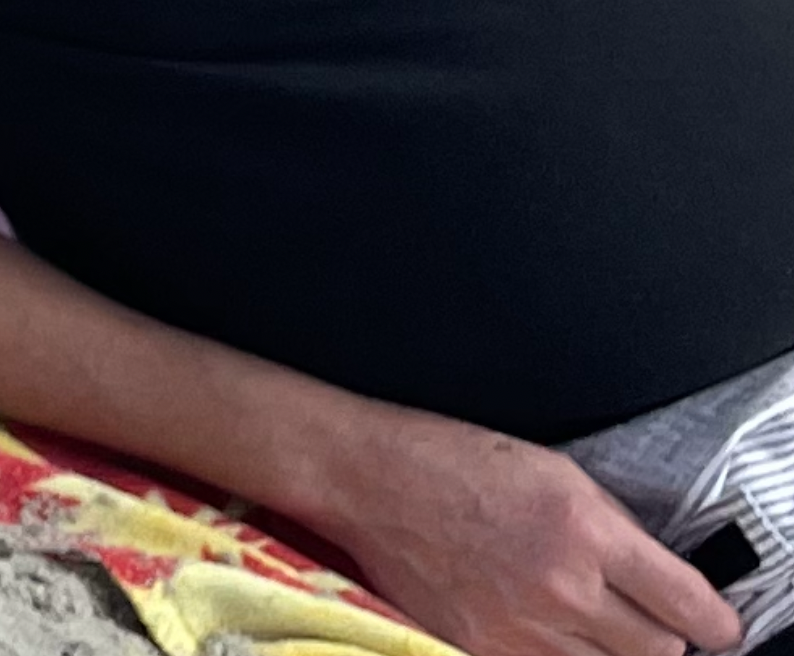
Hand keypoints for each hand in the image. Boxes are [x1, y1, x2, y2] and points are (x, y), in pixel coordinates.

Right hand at [314, 404, 741, 655]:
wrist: (375, 482)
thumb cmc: (457, 460)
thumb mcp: (553, 470)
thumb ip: (610, 524)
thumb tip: (655, 570)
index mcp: (585, 529)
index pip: (682, 602)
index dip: (715, 621)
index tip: (721, 626)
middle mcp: (561, 587)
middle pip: (657, 652)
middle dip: (664, 637)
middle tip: (653, 618)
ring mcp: (521, 632)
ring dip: (615, 653)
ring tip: (595, 623)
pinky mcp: (482, 655)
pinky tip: (550, 632)